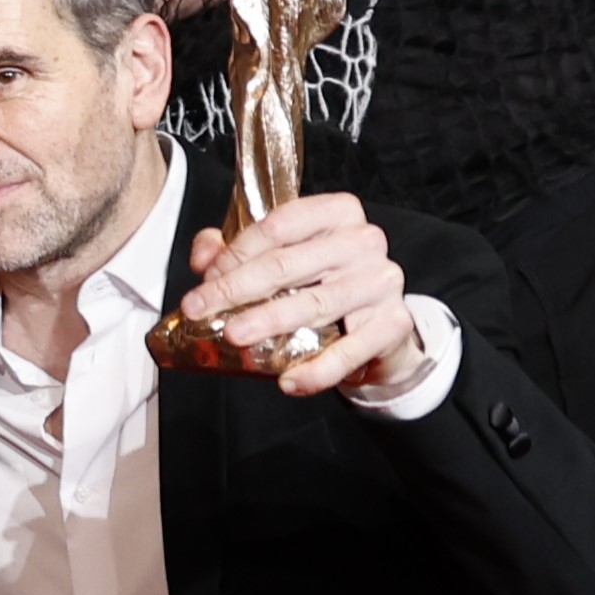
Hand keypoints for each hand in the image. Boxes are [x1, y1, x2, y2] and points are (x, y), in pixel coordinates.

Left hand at [183, 194, 428, 399]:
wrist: (376, 325)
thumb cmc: (320, 281)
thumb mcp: (278, 255)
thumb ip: (235, 249)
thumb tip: (204, 257)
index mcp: (336, 213)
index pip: (277, 226)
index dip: (235, 254)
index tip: (204, 280)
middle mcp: (364, 241)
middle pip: (287, 264)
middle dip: (236, 289)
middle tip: (200, 309)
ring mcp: (382, 281)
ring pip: (314, 303)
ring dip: (269, 322)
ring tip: (234, 336)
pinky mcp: (393, 322)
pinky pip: (351, 350)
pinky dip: (318, 370)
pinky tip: (289, 381)